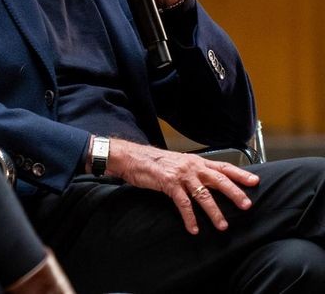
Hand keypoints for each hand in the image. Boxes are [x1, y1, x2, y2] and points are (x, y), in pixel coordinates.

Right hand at [107, 139, 259, 233]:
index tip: (255, 182)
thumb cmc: (155, 162)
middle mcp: (192, 166)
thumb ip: (194, 171)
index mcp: (197, 161)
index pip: (224, 167)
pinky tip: (193, 229)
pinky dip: (190, 218)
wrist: (132, 157)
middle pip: (219, 180)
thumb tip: (209, 181)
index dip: (240, 174)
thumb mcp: (179, 163)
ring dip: (214, 212)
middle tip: (247, 206)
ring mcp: (181, 175)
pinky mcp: (169, 184)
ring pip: (204, 195)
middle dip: (235, 194)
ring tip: (222, 226)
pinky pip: (184, 204)